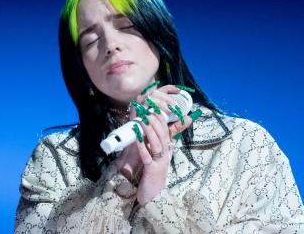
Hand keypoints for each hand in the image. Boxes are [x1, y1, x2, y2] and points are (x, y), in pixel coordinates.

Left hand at [115, 84, 192, 204]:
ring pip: (157, 143)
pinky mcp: (153, 170)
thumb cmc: (151, 174)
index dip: (160, 118)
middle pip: (163, 134)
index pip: (166, 130)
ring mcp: (160, 162)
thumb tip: (144, 129)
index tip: (154, 107)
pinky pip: (148, 156)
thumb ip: (150, 142)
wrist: (153, 195)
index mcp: (166, 149)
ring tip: (143, 120)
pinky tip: (137, 139)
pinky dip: (143, 146)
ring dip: (150, 131)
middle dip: (156, 121)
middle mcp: (166, 154)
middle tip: (148, 109)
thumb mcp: (153, 156)